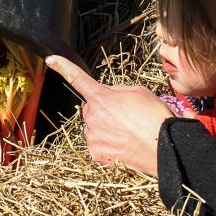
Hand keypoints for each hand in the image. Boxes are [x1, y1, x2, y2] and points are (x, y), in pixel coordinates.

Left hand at [45, 55, 174, 176]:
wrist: (165, 148)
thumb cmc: (155, 118)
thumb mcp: (139, 92)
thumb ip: (117, 91)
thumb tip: (109, 95)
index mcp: (101, 97)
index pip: (78, 78)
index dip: (63, 67)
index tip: (50, 60)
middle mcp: (92, 117)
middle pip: (91, 109)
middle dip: (103, 111)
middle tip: (125, 118)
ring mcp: (93, 137)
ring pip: (93, 129)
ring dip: (105, 129)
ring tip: (128, 134)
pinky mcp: (96, 155)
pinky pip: (97, 146)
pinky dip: (107, 146)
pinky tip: (123, 147)